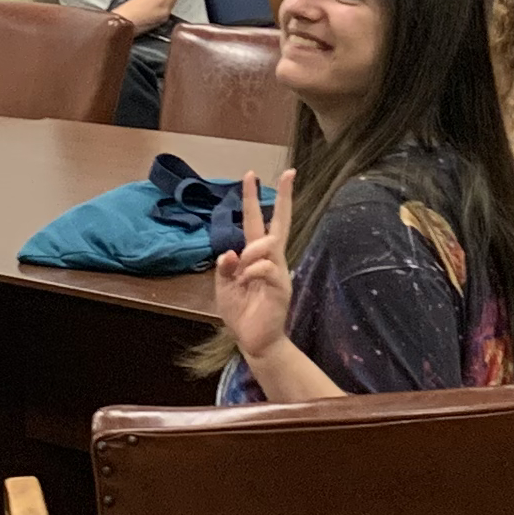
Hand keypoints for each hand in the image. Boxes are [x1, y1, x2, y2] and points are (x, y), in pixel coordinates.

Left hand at [209, 168, 301, 361]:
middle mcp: (271, 259)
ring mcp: (279, 272)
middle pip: (280, 222)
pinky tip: (244, 281)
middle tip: (289, 173)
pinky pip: (266, 268)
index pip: (257, 221)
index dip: (253, 199)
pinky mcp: (281, 287)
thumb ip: (224, 267)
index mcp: (256, 256)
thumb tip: (229, 252)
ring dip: (251, 250)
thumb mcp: (224, 286)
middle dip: (284, 197)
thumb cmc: (241, 312)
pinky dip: (251, 271)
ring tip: (241, 267)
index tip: (251, 174)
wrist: (254, 340)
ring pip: (269, 244)